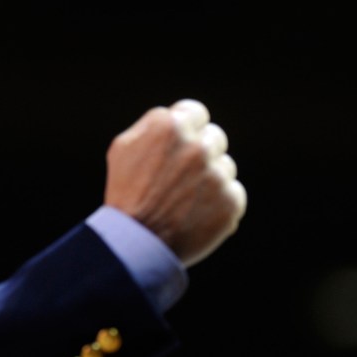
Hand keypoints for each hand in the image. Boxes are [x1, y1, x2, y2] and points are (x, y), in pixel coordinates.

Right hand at [104, 99, 246, 266]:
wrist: (136, 244)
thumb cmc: (125, 194)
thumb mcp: (123, 149)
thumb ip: (153, 126)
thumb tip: (176, 117)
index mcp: (169, 127)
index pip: (196, 113)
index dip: (188, 129)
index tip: (181, 146)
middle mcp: (196, 146)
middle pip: (214, 137)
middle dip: (201, 152)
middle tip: (182, 176)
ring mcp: (216, 174)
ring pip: (225, 166)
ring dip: (210, 179)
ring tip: (184, 201)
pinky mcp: (231, 201)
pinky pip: (233, 193)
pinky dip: (219, 204)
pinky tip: (196, 214)